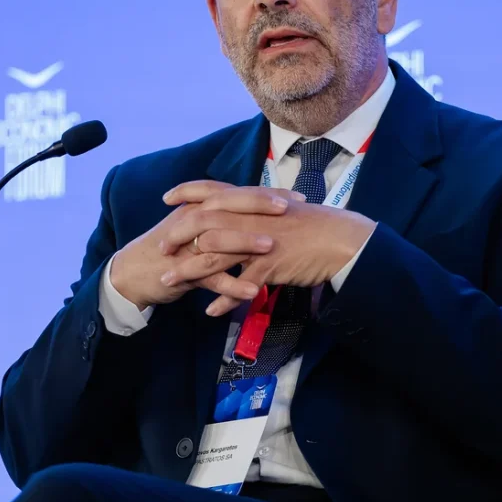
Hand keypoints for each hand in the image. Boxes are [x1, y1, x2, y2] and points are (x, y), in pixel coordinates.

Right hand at [108, 185, 304, 310]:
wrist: (131, 274)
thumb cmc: (169, 251)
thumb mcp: (195, 229)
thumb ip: (222, 221)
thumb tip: (258, 217)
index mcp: (200, 207)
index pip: (237, 193)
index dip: (266, 193)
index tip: (296, 196)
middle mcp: (193, 220)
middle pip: (227, 207)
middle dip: (258, 206)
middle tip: (288, 208)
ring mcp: (185, 245)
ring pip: (217, 239)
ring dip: (245, 243)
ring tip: (273, 246)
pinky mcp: (181, 271)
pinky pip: (208, 277)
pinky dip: (230, 285)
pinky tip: (252, 292)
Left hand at [161, 181, 376, 315]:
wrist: (342, 240)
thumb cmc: (313, 226)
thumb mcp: (280, 212)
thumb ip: (256, 212)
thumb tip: (239, 214)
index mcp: (252, 202)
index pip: (212, 190)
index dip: (187, 192)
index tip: (166, 198)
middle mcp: (251, 218)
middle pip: (203, 224)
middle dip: (177, 236)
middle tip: (160, 248)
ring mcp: (258, 241)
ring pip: (214, 256)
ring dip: (188, 271)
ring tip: (168, 282)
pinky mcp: (269, 265)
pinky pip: (240, 285)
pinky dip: (224, 300)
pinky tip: (211, 311)